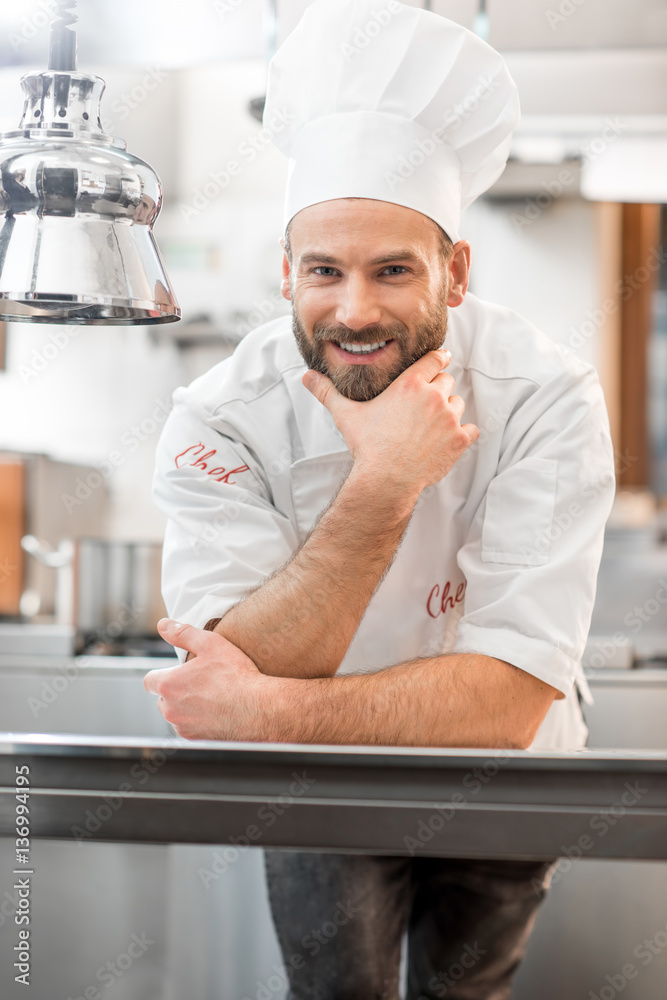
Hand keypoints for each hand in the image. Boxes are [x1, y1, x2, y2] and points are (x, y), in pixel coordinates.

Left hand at [143, 619, 267, 740]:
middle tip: (201, 682)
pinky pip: (189, 728)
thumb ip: (183, 633)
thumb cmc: (235, 676)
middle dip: (176, 690)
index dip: (162, 674)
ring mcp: (182, 726)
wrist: (258, 709)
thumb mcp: (210, 644)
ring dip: (186, 706)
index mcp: (169, 684)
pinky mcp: (196, 739)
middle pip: (163, 698)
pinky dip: (198, 720)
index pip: (149, 680)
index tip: (179, 672)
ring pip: (176, 714)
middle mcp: (170, 709)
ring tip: (211, 696)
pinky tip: (217, 711)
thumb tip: (163, 625)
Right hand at [302, 348, 478, 494]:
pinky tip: (449, 441)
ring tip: (432, 426)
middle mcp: (434, 396)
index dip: (438, 359)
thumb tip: (306, 377)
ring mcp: (450, 418)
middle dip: (438, 389)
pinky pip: (472, 429)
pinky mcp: (459, 440)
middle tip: (425, 405)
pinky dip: (464, 434)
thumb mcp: (346, 415)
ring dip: (450, 411)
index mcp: (410, 384)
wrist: (386, 480)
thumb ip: (327, 393)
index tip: (440, 360)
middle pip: (447, 380)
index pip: (434, 359)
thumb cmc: (367, 446)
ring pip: (458, 404)